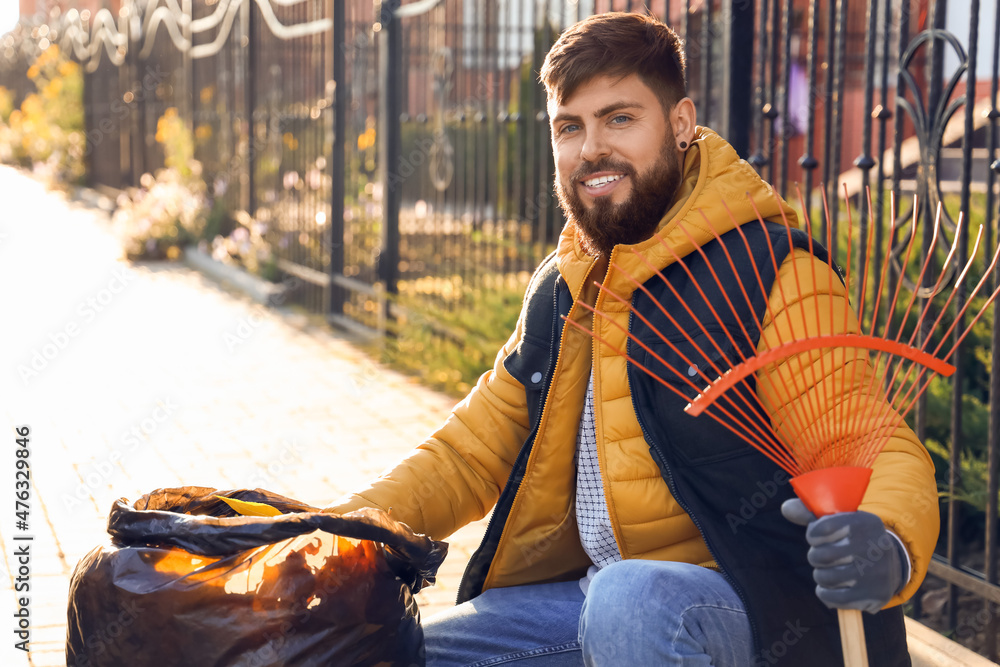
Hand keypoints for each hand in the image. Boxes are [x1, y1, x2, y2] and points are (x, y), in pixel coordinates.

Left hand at [781, 498, 905, 613]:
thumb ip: (810, 513)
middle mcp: (874, 546)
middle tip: (824, 557)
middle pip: (821, 556)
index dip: (813, 535)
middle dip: (816, 557)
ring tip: (830, 571)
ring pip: (825, 577)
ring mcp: (876, 573)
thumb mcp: (838, 519)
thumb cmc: (853, 537)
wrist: (891, 562)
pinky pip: (833, 598)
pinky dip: (825, 593)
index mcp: (864, 522)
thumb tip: (786, 508)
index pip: (821, 529)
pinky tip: (832, 587)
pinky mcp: (874, 595)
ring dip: (821, 575)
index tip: (818, 537)